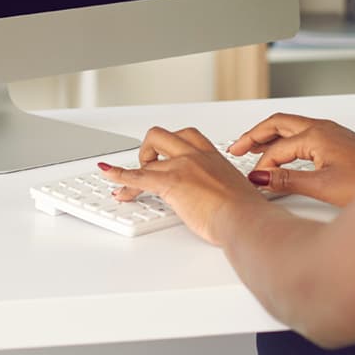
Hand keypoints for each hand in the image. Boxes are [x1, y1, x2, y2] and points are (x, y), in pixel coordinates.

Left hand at [103, 126, 267, 245]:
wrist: (243, 218)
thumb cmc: (246, 211)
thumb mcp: (236, 191)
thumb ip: (223, 189)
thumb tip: (222, 199)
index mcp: (213, 156)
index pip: (187, 137)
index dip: (172, 144)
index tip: (165, 154)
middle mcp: (196, 156)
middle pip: (163, 135)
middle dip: (151, 149)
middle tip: (150, 167)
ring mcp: (182, 166)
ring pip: (148, 155)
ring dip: (136, 166)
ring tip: (131, 182)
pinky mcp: (170, 182)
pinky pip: (138, 176)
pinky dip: (119, 175)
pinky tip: (109, 174)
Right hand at [228, 114, 354, 206]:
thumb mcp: (323, 186)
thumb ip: (288, 181)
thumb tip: (260, 177)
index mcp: (316, 134)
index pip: (277, 148)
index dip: (262, 166)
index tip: (252, 181)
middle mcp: (323, 128)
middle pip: (278, 124)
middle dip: (255, 135)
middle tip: (236, 147)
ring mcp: (332, 133)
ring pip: (291, 128)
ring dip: (270, 137)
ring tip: (254, 150)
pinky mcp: (338, 141)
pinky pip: (303, 134)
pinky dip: (286, 142)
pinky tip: (284, 156)